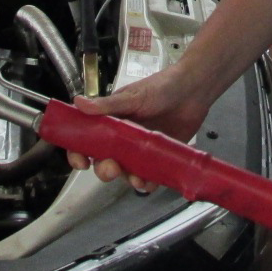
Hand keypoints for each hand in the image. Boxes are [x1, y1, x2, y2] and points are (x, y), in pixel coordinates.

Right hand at [64, 68, 212, 192]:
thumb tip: (78, 103)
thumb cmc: (161, 87)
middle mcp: (123, 137)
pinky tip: (149, 182)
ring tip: (136, 179)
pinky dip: (147, 183)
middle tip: (112, 168)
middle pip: (105, 161)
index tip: (81, 162)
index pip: (87, 140)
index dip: (79, 153)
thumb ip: (107, 105)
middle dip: (105, 169)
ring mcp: (140, 149)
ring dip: (127, 179)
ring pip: (126, 171)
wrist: (193, 89)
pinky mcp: (159, 157)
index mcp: (111, 121)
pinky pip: (149, 176)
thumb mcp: (132, 96)